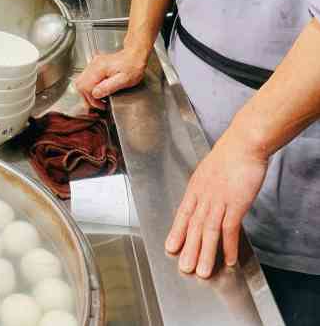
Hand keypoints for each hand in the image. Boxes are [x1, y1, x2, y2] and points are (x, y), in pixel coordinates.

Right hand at [74, 47, 147, 109]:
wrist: (135, 55)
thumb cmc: (133, 67)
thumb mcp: (124, 80)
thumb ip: (108, 87)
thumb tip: (95, 94)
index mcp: (100, 68)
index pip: (85, 87)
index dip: (92, 99)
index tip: (101, 104)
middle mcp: (94, 65)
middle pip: (80, 84)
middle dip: (87, 97)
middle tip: (97, 104)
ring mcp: (93, 64)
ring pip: (81, 81)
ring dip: (87, 93)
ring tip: (98, 99)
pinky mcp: (95, 65)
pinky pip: (85, 78)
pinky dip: (89, 87)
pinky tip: (98, 91)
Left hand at [165, 130, 268, 277]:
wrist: (243, 143)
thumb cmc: (229, 156)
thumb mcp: (210, 171)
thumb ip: (206, 188)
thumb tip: (204, 201)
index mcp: (196, 187)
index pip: (183, 213)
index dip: (177, 231)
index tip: (170, 247)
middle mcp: (204, 194)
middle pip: (194, 226)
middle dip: (189, 249)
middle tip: (184, 268)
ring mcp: (219, 199)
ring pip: (209, 230)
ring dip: (206, 253)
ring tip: (203, 270)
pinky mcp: (236, 202)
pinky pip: (230, 228)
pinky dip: (228, 245)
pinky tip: (227, 258)